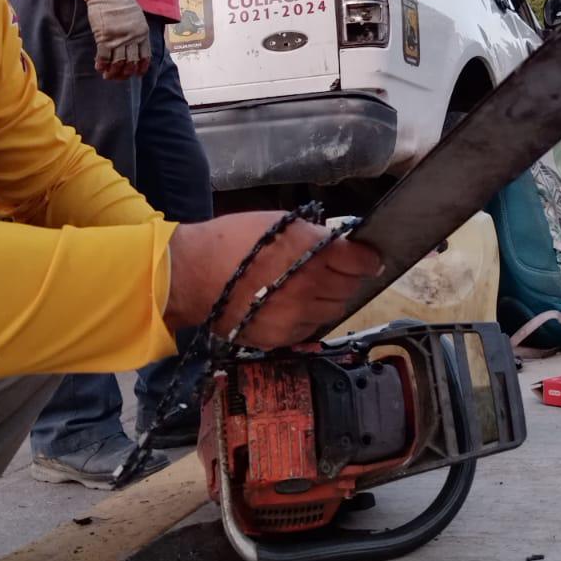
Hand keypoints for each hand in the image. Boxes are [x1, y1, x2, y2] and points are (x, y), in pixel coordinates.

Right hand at [86, 0, 150, 79]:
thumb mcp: (137, 17)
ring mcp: (118, 38)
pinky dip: (101, 64)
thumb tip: (134, 47)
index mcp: (143, 33)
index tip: (136, 75)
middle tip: (117, 77)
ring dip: (112, 72)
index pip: (145, 56)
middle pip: (131, 63)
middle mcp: (132, 38)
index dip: (141, 68)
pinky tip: (99, 67)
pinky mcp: (104, 37)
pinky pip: (104, 57)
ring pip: (118, 63)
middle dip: (124, 74)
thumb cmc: (121, 3)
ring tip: (107, 76)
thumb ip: (137, 32)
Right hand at [166, 213, 381, 348]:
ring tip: (313, 288)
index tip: (367, 258)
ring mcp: (298, 315)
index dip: (367, 259)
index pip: (361, 261)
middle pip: (351, 288)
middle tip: (337, 271)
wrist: (193, 274)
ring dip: (330, 298)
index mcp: (313, 252)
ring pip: (334, 311)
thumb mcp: (278, 223)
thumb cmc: (232, 240)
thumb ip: (312, 236)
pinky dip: (309, 317)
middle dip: (348, 278)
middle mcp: (312, 286)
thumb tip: (337, 246)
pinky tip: (294, 305)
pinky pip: (310, 328)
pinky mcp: (282, 336)